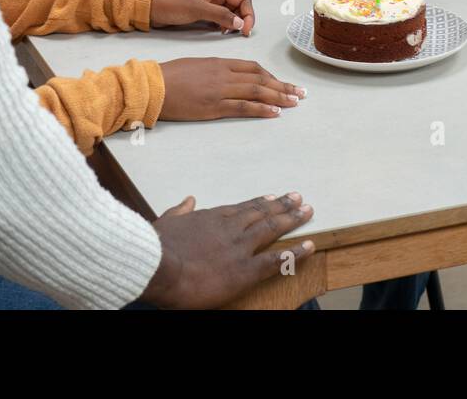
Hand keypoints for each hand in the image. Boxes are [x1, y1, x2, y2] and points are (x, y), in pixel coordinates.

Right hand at [143, 192, 314, 308]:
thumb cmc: (157, 248)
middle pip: (262, 213)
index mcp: (211, 217)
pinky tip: (309, 246)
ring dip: (292, 219)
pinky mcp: (246, 269)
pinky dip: (295, 252)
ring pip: (272, 229)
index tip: (272, 198)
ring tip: (307, 211)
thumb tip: (188, 200)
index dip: (259, 203)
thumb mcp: (166, 222)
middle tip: (298, 198)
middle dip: (283, 206)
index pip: (242, 208)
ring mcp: (241, 247)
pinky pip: (276, 259)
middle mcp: (231, 228)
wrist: (160, 266)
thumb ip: (180, 211)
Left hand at [151, 0, 254, 34]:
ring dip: (234, 22)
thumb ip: (220, 15)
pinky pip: (221, 16)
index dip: (248, 14)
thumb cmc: (170, 3)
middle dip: (243, 18)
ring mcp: (209, 1)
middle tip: (242, 33)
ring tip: (229, 33)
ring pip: (231, 11)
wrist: (148, 7)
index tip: (246, 29)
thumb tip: (240, 23)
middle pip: (239, 4)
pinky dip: (224, 24)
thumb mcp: (196, 9)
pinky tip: (221, 31)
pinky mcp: (203, 10)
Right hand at [159, 58, 304, 120]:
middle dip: (283, 86)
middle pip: (261, 79)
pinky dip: (262, 109)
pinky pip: (243, 107)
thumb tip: (230, 75)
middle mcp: (224, 74)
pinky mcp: (214, 107)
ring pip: (257, 92)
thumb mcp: (197, 65)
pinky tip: (275, 112)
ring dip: (279, 97)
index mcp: (220, 62)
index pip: (253, 68)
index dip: (271, 76)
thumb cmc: (170, 76)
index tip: (282, 83)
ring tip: (294, 102)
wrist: (152, 86)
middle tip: (300, 93)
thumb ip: (216, 69)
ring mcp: (220, 90)